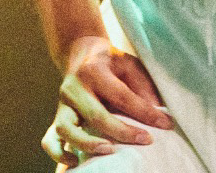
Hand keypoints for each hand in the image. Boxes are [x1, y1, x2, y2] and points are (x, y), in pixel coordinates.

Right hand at [41, 34, 172, 166]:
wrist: (81, 54)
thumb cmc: (110, 62)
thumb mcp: (129, 64)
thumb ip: (143, 86)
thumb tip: (158, 112)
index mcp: (93, 70)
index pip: (121, 95)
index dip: (145, 112)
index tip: (166, 124)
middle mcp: (73, 88)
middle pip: (96, 114)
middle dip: (122, 131)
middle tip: (146, 140)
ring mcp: (62, 105)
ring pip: (67, 129)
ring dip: (87, 143)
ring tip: (109, 150)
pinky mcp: (57, 118)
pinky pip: (49, 139)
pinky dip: (58, 153)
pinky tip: (73, 161)